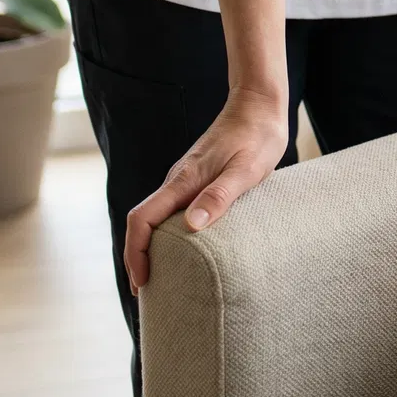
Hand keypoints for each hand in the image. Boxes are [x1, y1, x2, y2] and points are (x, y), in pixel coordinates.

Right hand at [123, 88, 288, 292]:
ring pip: (158, 218)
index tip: (142, 282)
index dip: (135, 253)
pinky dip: (171, 234)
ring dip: (154, 247)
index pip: (142, 219)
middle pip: (144, 223)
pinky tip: (187, 249)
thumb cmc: (258, 136)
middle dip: (139, 258)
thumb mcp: (246, 169)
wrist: (260, 103)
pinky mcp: (197, 178)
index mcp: (184, 180)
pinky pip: (174, 210)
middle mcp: (178, 181)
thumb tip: (192, 226)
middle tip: (150, 293)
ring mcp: (186, 179)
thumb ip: (220, 195)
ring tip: (166, 279)